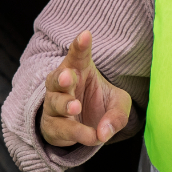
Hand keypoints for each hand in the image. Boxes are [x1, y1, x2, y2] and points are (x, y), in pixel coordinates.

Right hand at [40, 31, 133, 147]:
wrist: (85, 129)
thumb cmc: (99, 105)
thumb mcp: (118, 105)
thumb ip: (117, 114)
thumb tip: (104, 131)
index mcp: (79, 70)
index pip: (78, 55)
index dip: (80, 45)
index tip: (86, 35)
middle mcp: (63, 86)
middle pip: (56, 78)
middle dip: (61, 77)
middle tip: (69, 77)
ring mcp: (54, 106)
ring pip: (54, 103)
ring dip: (64, 104)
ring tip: (76, 106)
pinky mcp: (53, 127)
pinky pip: (61, 129)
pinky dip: (76, 132)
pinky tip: (91, 136)